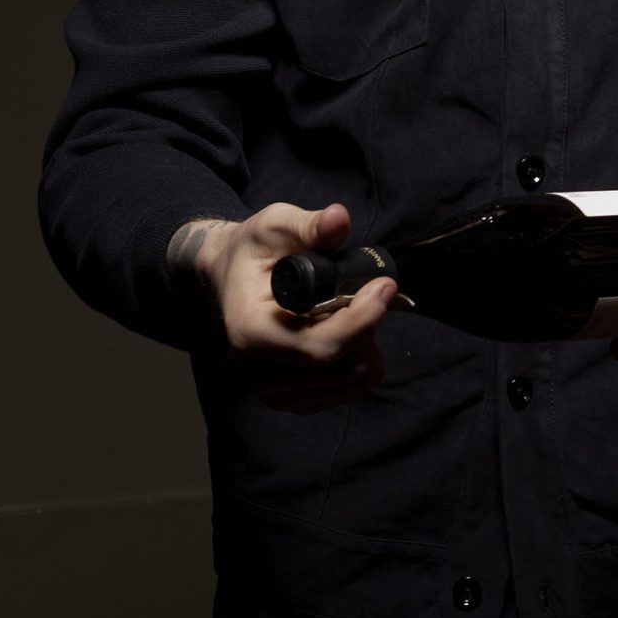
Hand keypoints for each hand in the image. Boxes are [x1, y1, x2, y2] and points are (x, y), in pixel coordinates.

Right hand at [184, 203, 397, 414]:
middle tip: (369, 294)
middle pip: (340, 367)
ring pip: (350, 382)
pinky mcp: (292, 399)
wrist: (233, 276)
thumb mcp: (276, 225)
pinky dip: (360, 362)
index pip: (320, 348)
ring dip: (366, 345)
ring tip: (354, 313)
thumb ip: (309, 225)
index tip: (384, 285)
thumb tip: (339, 219)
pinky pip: (347, 392)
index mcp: (252, 334)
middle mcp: (258, 371)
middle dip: (367, 328)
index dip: (362, 319)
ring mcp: (275, 391)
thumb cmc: (255, 250)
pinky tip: (350, 335)